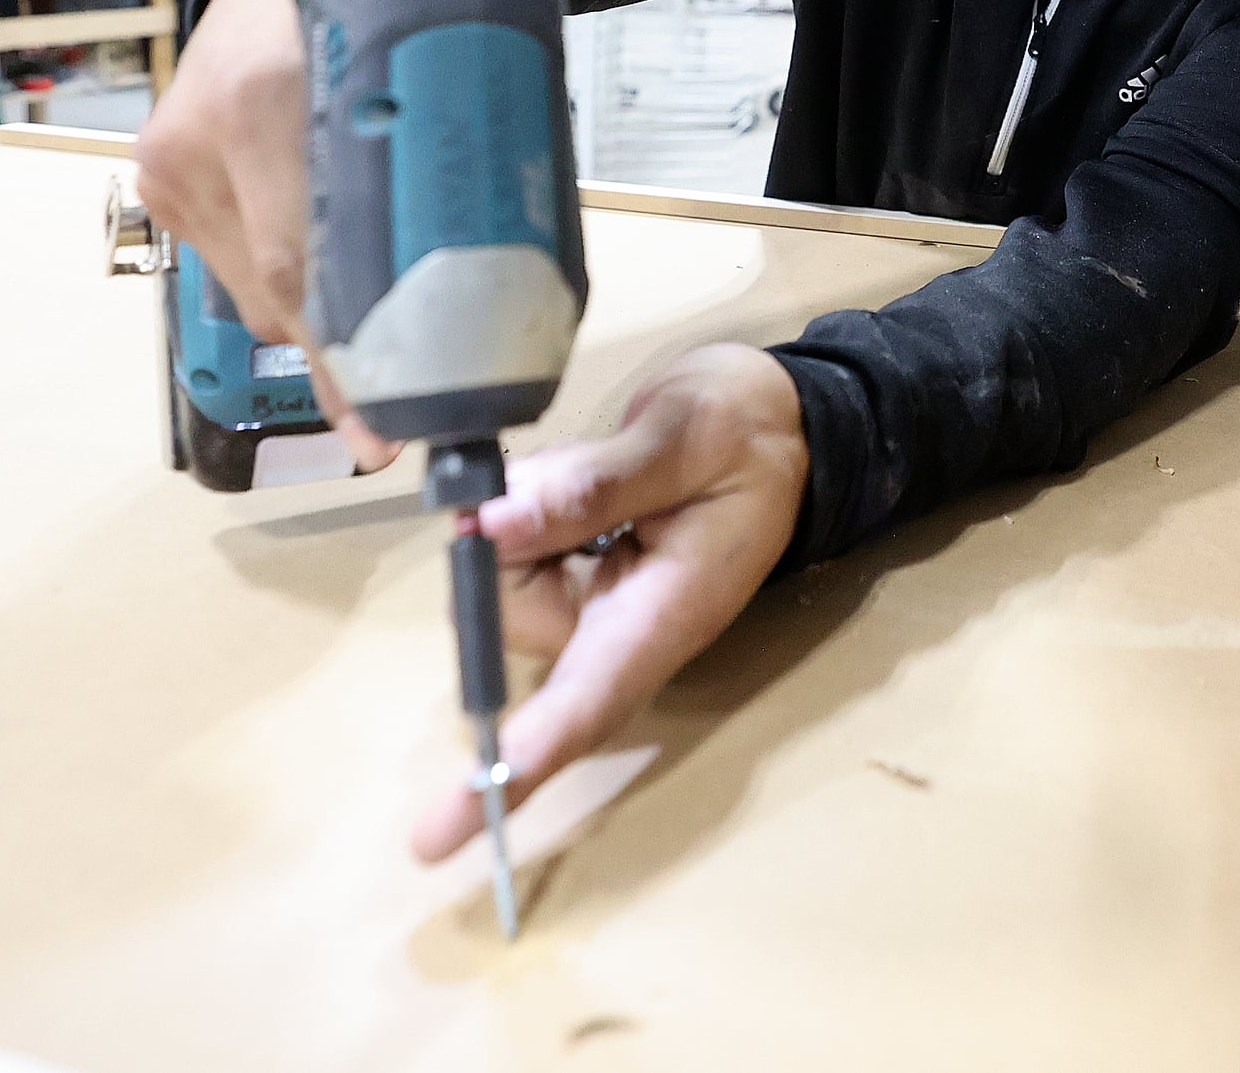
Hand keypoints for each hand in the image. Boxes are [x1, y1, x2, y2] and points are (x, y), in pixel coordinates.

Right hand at [134, 0, 395, 468]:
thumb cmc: (380, 12)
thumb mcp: (422, 78)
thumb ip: (436, 175)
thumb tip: (488, 304)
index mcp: (272, 96)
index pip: (301, 263)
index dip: (349, 357)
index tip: (386, 423)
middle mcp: (205, 129)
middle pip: (274, 293)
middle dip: (342, 359)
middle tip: (393, 413)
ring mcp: (171, 153)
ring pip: (248, 290)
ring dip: (313, 317)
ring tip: (372, 325)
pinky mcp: (158, 170)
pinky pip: (225, 261)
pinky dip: (279, 281)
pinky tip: (323, 277)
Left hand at [410, 343, 808, 862]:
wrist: (776, 425)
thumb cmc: (744, 433)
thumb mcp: (684, 438)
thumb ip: (594, 485)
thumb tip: (493, 524)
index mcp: (667, 615)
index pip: (588, 701)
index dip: (522, 759)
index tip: (463, 814)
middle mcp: (618, 632)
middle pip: (508, 617)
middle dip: (506, 541)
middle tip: (572, 474)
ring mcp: (588, 611)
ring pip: (495, 577)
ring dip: (516, 514)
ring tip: (593, 473)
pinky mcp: (568, 584)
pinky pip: (501, 550)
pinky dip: (519, 509)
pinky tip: (576, 485)